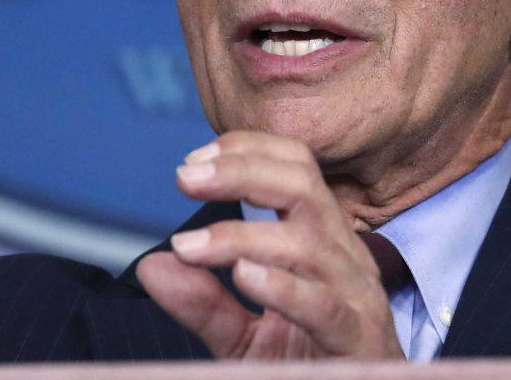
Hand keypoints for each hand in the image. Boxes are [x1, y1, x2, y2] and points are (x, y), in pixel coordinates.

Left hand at [135, 131, 403, 359]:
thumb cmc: (306, 369)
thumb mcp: (244, 337)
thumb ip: (203, 303)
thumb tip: (151, 266)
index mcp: (325, 243)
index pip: (296, 168)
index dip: (246, 152)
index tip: (193, 161)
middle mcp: (346, 259)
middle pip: (303, 186)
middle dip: (240, 171)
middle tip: (185, 177)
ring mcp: (358, 299)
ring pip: (308, 242)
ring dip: (241, 236)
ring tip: (192, 245)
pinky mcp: (359, 342)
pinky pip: (324, 305)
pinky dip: (281, 286)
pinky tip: (244, 275)